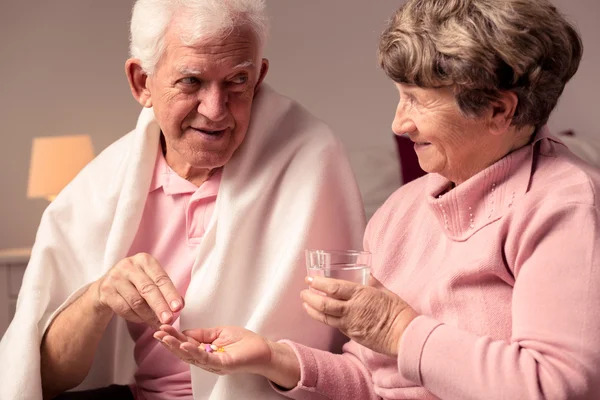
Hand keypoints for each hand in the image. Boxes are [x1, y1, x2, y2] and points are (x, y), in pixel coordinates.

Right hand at [92, 253, 183, 327]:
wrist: (106, 286)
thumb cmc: (136, 283)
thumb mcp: (151, 281)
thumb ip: (165, 291)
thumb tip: (179, 305)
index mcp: (144, 260)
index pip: (161, 278)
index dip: (170, 294)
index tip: (178, 307)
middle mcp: (129, 265)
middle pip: (148, 289)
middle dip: (160, 306)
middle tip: (168, 320)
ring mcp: (115, 277)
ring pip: (136, 301)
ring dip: (148, 315)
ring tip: (155, 322)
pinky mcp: (105, 291)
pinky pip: (124, 309)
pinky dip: (135, 317)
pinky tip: (141, 319)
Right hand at [154, 325, 272, 375]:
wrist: (264, 350)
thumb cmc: (245, 342)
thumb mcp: (219, 333)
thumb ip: (202, 334)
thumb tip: (184, 332)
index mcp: (205, 351)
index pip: (185, 343)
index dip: (173, 336)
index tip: (161, 326)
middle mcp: (207, 360)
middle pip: (184, 352)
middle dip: (169, 342)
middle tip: (156, 332)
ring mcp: (214, 364)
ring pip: (191, 356)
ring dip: (177, 347)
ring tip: (164, 338)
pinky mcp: (222, 365)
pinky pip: (205, 358)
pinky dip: (193, 352)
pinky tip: (184, 345)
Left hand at [301, 275, 418, 355]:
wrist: (404, 335)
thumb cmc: (398, 311)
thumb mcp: (385, 291)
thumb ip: (373, 283)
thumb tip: (367, 275)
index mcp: (360, 295)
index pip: (334, 288)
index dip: (319, 283)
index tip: (310, 279)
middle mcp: (352, 310)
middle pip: (324, 304)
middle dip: (310, 297)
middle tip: (303, 292)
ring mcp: (351, 324)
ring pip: (325, 317)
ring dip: (313, 310)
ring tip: (305, 304)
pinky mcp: (353, 335)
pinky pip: (335, 325)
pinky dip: (325, 319)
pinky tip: (321, 315)